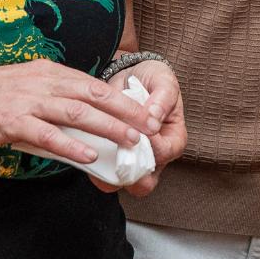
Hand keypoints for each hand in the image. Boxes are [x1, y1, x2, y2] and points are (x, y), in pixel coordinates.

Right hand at [0, 58, 156, 167]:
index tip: (145, 112)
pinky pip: (48, 135)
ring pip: (78, 113)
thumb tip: (80, 115)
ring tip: (130, 140)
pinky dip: (71, 145)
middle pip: (94, 95)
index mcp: (48, 72)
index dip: (123, 99)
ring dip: (108, 127)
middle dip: (126, 111)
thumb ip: (52, 96)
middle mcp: (42, 83)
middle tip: (150, 126)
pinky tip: (90, 156)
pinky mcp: (12, 121)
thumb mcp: (24, 85)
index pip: (94, 84)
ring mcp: (28, 101)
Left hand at [101, 58, 186, 198]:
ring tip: (94, 156)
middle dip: (128, 175)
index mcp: (173, 139)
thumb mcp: (163, 82)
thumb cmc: (153, 80)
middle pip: (146, 181)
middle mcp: (156, 156)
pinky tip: (86, 152)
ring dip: (108, 175)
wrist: (131, 75)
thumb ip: (162, 99)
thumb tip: (154, 117)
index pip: (163, 152)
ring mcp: (134, 161)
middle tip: (113, 157)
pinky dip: (95, 169)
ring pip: (123, 183)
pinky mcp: (115, 159)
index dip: (148, 144)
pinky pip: (104, 175)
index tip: (133, 130)